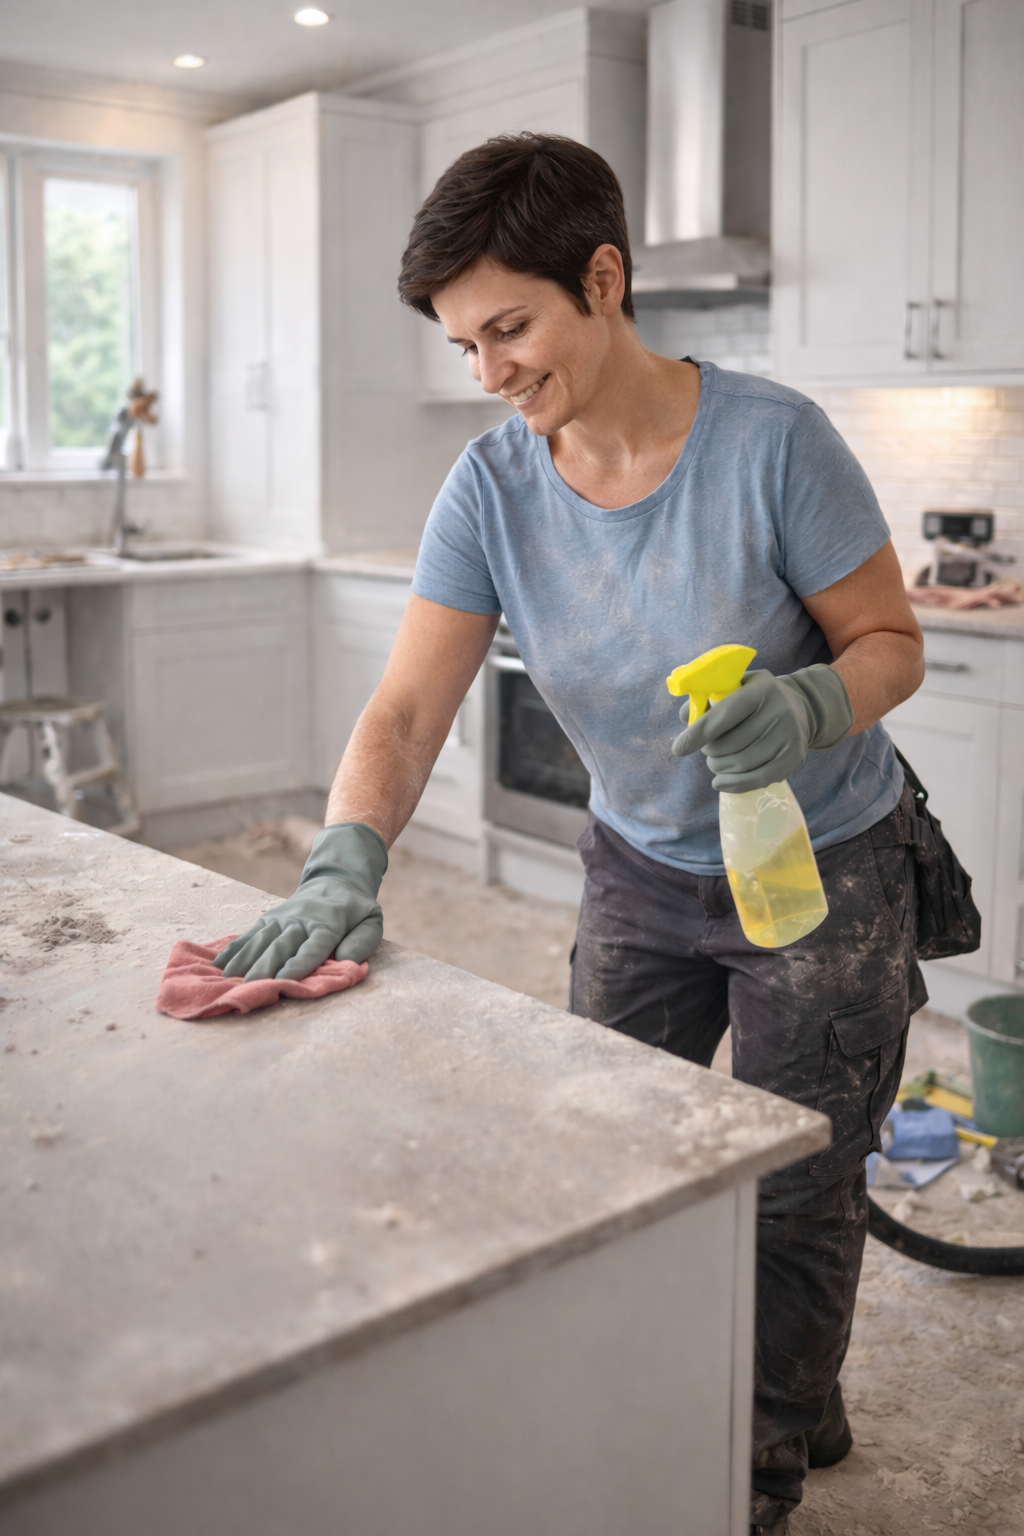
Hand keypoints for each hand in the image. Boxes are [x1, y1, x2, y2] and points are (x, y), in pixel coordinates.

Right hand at [213, 822, 386, 980]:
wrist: (334, 881)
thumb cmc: (355, 911)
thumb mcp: (371, 922)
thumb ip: (362, 941)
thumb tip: (348, 961)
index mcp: (328, 925)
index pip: (313, 947)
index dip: (299, 963)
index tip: (285, 978)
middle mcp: (301, 921)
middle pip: (281, 946)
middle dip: (266, 966)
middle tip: (251, 986)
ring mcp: (281, 919)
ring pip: (261, 941)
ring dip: (244, 960)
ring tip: (228, 978)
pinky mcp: (268, 919)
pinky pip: (249, 935)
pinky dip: (234, 949)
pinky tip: (219, 964)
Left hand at [671, 665, 852, 792]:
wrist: (801, 708)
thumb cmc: (757, 697)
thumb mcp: (736, 686)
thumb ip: (708, 697)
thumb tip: (685, 717)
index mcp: (761, 690)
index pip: (724, 715)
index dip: (698, 733)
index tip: (678, 748)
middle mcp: (779, 712)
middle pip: (730, 744)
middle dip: (710, 752)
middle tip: (707, 750)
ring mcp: (788, 737)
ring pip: (741, 764)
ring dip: (719, 768)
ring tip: (715, 762)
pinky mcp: (792, 759)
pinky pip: (757, 779)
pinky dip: (733, 784)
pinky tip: (720, 782)